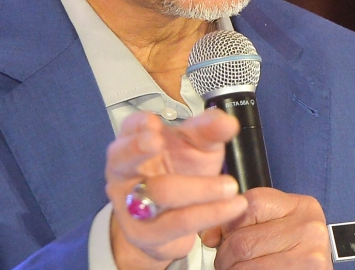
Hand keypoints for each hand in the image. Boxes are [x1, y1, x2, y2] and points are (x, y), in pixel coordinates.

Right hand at [106, 109, 248, 269]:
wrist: (173, 221)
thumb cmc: (180, 172)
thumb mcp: (197, 147)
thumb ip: (209, 131)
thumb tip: (226, 122)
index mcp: (135, 141)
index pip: (130, 127)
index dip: (138, 124)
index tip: (152, 122)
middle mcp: (123, 170)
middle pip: (125, 158)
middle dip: (139, 148)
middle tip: (157, 141)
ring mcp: (128, 202)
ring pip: (158, 192)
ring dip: (198, 189)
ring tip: (229, 185)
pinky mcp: (144, 232)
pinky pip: (177, 222)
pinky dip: (207, 213)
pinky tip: (230, 206)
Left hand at [203, 188, 331, 269]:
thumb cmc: (296, 252)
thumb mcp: (276, 226)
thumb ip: (243, 221)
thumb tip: (208, 234)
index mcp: (301, 206)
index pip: (250, 204)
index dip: (227, 223)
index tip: (221, 237)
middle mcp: (310, 227)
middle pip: (243, 240)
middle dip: (225, 256)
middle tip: (226, 263)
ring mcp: (311, 254)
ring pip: (246, 264)